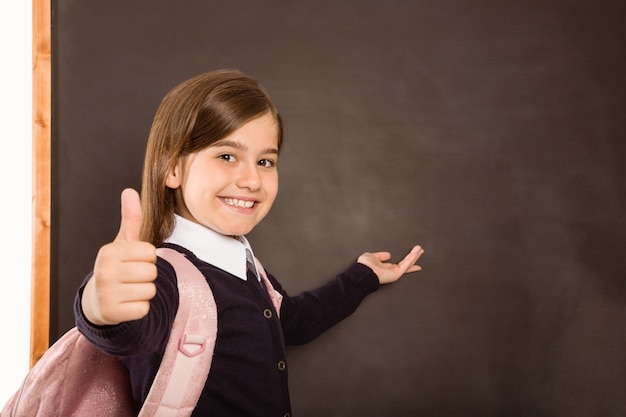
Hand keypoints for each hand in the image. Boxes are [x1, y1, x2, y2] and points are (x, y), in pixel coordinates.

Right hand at [82, 188, 157, 324]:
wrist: (97, 301)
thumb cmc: (117, 268)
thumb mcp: (123, 243)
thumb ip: (131, 219)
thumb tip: (130, 191)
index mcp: (109, 252)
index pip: (150, 252)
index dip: (148, 257)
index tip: (135, 261)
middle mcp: (105, 271)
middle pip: (151, 271)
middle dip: (148, 275)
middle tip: (133, 278)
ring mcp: (107, 293)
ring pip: (150, 290)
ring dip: (145, 292)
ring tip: (130, 290)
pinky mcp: (112, 313)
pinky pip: (144, 309)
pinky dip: (140, 308)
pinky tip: (128, 304)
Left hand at [357, 245, 423, 284]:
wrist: (363, 272)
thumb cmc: (364, 267)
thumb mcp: (372, 256)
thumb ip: (380, 255)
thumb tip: (388, 254)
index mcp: (386, 267)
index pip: (399, 263)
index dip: (406, 259)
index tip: (413, 256)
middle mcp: (391, 270)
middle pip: (406, 262)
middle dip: (414, 256)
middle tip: (420, 250)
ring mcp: (394, 272)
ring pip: (407, 263)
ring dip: (414, 256)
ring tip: (420, 249)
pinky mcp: (396, 273)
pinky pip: (405, 265)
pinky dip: (411, 259)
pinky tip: (415, 254)